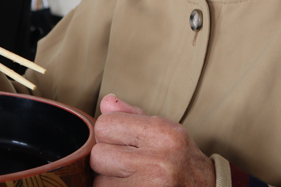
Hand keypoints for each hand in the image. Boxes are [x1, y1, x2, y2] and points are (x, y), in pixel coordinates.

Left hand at [91, 94, 215, 186]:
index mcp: (163, 132)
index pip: (105, 125)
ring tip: (130, 179)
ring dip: (108, 182)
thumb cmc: (181, 159)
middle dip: (107, 160)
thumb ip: (132, 116)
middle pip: (98, 155)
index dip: (107, 134)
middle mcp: (158, 159)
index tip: (120, 142)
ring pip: (99, 181)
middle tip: (126, 164)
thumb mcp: (165, 130)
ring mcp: (151, 185)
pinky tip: (130, 186)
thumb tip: (105, 102)